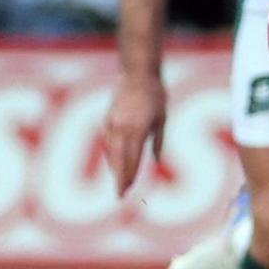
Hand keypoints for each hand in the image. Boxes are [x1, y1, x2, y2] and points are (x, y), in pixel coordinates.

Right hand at [102, 72, 166, 195]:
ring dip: (114, 167)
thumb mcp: (162, 119)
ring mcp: (111, 123)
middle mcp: (121, 127)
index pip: (131, 158)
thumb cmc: (155, 96)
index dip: (129, 176)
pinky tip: (114, 162)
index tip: (127, 190)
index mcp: (137, 128)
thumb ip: (158, 141)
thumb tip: (155, 161)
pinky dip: (111, 154)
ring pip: (110, 151)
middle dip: (119, 177)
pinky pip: (107, 141)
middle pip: (118, 158)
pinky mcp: (106, 119)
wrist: (137, 74)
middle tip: (120, 195)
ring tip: (119, 182)